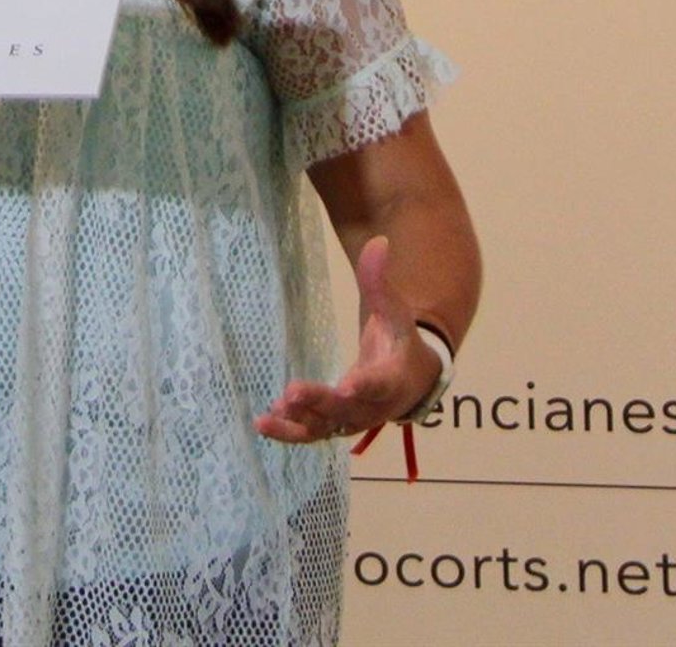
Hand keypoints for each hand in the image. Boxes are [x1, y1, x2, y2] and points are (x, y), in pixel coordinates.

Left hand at [254, 235, 441, 446]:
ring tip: (272, 412)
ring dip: (299, 423)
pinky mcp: (335, 427)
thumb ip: (380, 281)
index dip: (363, 386)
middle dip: (319, 402)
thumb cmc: (400, 340)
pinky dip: (289, 432)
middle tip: (292, 392)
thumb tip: (379, 242)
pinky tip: (264, 422)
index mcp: (392, 378)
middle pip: (345, 410)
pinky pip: (312, 434)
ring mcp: (352, 421)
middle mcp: (373, 407)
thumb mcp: (394, 311)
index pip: (378, 384)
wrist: (412, 381)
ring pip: (325, 428)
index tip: (346, 387)